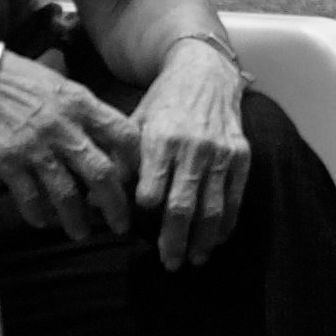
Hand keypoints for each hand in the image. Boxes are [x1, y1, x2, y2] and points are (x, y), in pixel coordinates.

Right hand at [0, 45, 137, 243]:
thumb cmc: (14, 76)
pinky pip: (31, 198)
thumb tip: (106, 133)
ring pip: (68, 194)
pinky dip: (39, 215)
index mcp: (81, 102)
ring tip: (81, 232)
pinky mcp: (9, 161)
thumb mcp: (59, 82)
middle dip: (116, 206)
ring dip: (78, 220)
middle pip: (102, 174)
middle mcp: (64, 126)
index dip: (137, 162)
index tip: (138, 180)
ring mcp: (36, 146)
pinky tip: (43, 221)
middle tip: (121, 224)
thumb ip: (83, 108)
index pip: (125, 135)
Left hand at [125, 41, 250, 266]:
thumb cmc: (163, 101)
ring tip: (194, 260)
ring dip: (202, 240)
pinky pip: (235, 198)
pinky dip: (226, 223)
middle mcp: (192, 148)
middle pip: (182, 207)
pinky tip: (217, 239)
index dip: (143, 216)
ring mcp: (220, 153)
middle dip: (174, 241)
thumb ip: (120, 161)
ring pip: (211, 208)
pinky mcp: (241, 156)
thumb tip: (95, 199)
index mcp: (160, 139)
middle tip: (169, 264)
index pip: (150, 192)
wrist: (205, 71)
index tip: (136, 232)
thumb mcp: (134, 122)